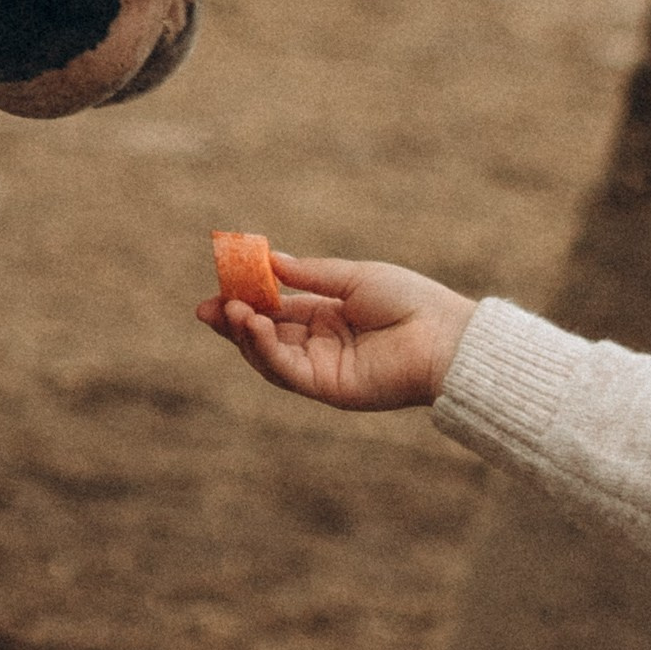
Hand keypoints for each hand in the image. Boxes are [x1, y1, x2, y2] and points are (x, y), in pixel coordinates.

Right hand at [196, 252, 476, 409]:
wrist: (444, 336)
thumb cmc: (410, 301)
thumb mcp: (353, 277)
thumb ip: (310, 275)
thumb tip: (270, 261)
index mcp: (328, 317)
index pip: (276, 310)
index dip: (246, 300)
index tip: (219, 286)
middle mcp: (321, 346)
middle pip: (265, 336)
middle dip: (234, 323)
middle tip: (206, 308)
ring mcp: (323, 369)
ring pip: (270, 357)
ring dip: (247, 335)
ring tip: (232, 310)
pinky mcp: (329, 388)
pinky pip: (288, 371)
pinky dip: (268, 350)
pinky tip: (257, 326)